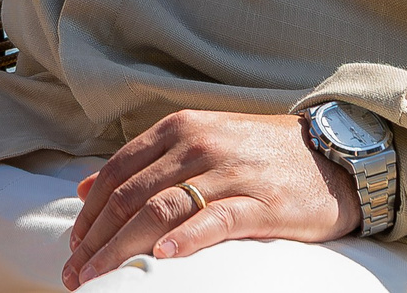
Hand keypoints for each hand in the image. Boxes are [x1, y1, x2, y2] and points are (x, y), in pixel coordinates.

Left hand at [62, 110, 357, 287]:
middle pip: (132, 196)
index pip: (117, 172)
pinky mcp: (262, 202)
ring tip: (101, 276)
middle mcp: (198, 146)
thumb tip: (85, 187)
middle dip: (97, 239)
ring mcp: (230, 173)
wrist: (334, 153)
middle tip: (76, 273)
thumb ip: (143, 162)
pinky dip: (186, 239)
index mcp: (177, 129)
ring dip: (124, 248)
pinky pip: (217, 221)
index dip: (89, 213)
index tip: (72, 246)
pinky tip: (162, 258)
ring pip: (163, 210)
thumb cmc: (258, 152)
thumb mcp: (196, 141)